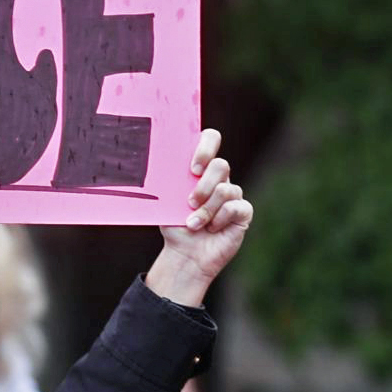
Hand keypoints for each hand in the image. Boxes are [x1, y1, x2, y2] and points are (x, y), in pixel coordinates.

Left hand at [146, 129, 252, 307]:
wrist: (184, 252)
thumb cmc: (173, 223)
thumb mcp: (165, 200)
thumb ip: (166, 181)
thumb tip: (149, 163)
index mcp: (200, 168)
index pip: (210, 139)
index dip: (206, 147)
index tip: (193, 168)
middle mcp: (219, 178)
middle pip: (221, 165)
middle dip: (204, 186)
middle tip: (189, 201)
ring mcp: (233, 195)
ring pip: (226, 190)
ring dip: (205, 210)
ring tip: (192, 223)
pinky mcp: (242, 212)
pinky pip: (235, 207)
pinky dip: (218, 220)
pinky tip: (211, 229)